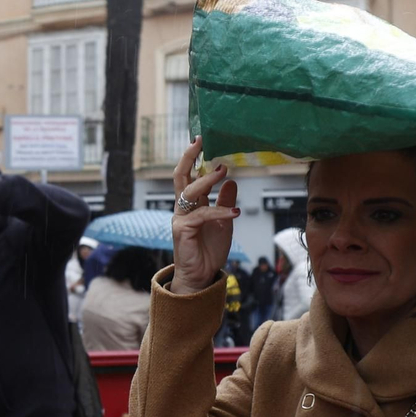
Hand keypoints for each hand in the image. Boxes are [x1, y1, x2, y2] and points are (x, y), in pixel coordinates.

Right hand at [170, 139, 238, 294]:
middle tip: (199, 141)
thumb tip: (231, 181)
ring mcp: (180, 218)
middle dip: (188, 157)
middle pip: (180, 176)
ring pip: (190, 191)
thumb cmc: (209, 250)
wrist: (201, 276)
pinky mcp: (182, 230)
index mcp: (191, 204)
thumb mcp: (224, 222)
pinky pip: (202, 214)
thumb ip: (225, 202)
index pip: (189, 176)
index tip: (201, 141)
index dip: (193, 158)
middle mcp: (182, 208)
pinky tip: (235, 213)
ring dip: (207, 179)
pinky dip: (220, 211)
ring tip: (223, 170)